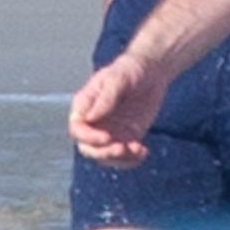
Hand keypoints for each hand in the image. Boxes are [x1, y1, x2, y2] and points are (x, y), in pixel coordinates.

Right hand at [68, 52, 168, 168]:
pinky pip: (124, 156)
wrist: (152, 72)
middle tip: (121, 149)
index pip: (77, 130)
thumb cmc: (130, 69)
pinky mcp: (125, 137)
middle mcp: (93, 123)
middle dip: (103, 153)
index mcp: (85, 107)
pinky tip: (143, 151)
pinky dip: (132, 159)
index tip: (107, 137)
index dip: (88, 138)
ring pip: (105, 156)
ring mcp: (109, 132)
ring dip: (119, 159)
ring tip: (137, 150)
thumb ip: (105, 98)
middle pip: (88, 148)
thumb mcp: (118, 79)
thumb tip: (89, 117)